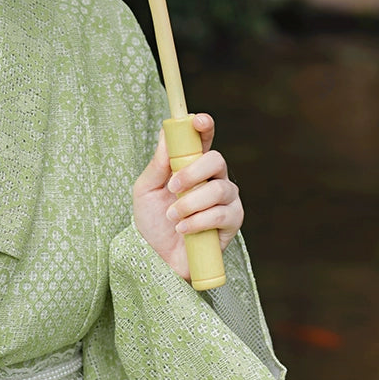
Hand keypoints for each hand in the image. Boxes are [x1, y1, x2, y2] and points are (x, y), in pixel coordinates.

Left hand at [132, 113, 242, 280]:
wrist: (158, 259)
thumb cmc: (153, 222)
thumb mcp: (146, 190)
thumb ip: (158, 163)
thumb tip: (165, 132)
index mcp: (192, 166)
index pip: (203, 139)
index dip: (204, 126)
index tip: (198, 121)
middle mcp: (213, 178)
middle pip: (216, 159)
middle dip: (192, 172)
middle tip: (172, 187)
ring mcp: (226, 199)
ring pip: (218, 189)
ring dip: (190, 203)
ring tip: (173, 217)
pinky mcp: (233, 221)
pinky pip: (221, 214)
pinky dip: (198, 221)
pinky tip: (184, 229)